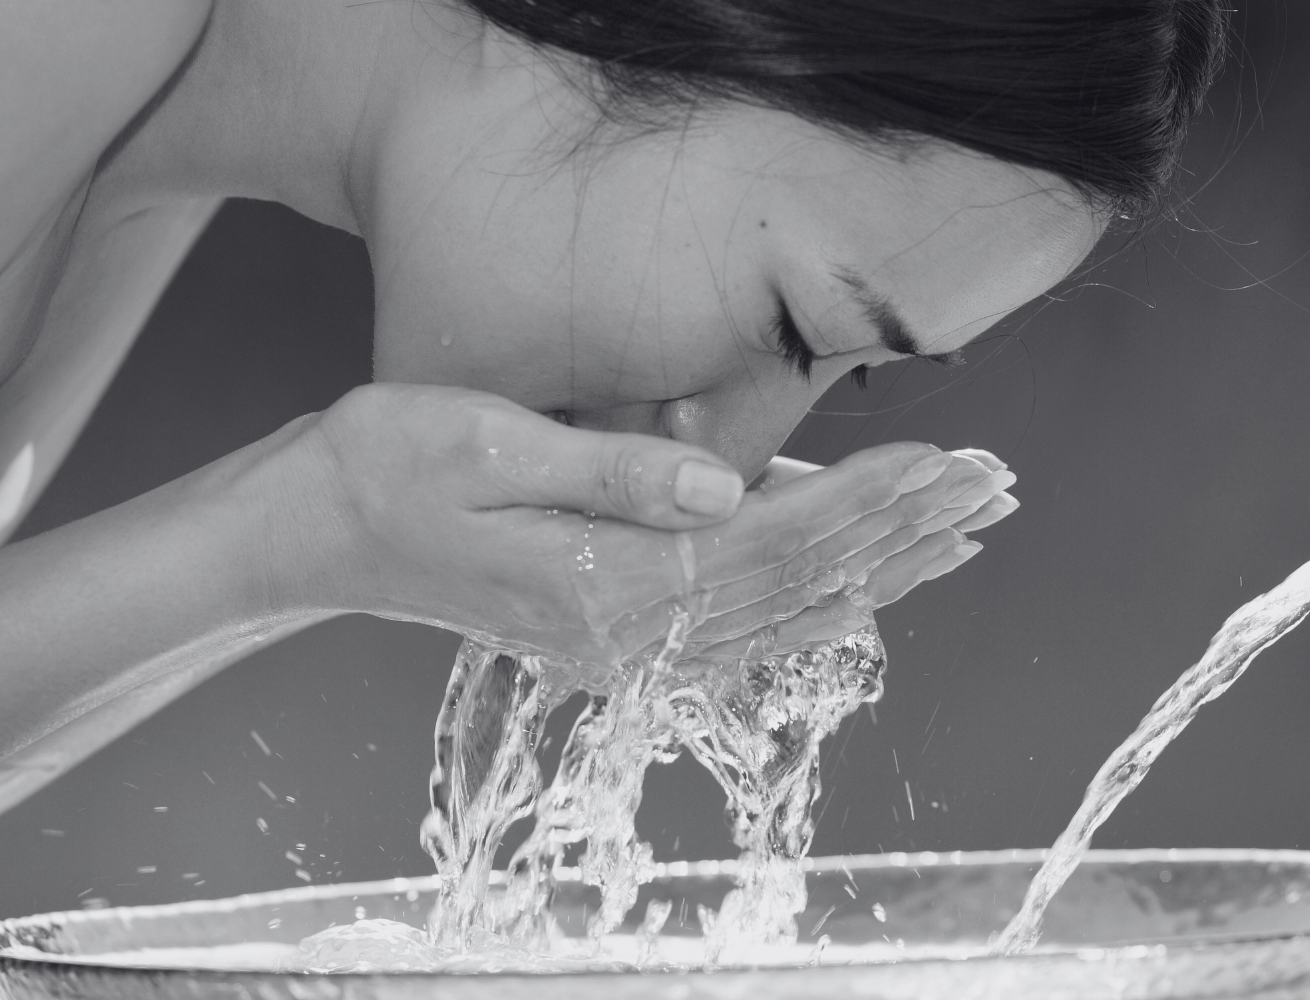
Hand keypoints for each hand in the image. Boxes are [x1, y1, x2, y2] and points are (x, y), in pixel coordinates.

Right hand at [259, 384, 992, 677]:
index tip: (951, 459)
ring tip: (962, 531)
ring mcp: (625, 642)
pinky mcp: (616, 634)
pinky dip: (817, 601)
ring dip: (883, 570)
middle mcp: (630, 628)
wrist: (313, 532)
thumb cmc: (391, 467)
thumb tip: (725, 487)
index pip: (777, 537)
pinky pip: (742, 627)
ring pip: (786, 614)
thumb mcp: (492, 445)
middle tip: (996, 491)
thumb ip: (616, 471)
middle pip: (802, 583)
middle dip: (908, 532)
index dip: (871, 498)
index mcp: (608, 577)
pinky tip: (867, 579)